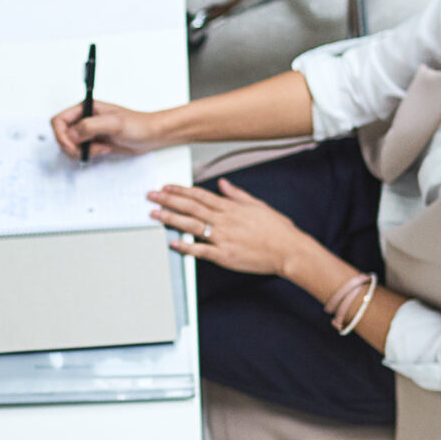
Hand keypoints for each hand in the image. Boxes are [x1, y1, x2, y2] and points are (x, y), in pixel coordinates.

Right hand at [49, 97, 175, 161]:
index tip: (71, 145)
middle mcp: (84, 118)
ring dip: (81, 151)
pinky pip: (80, 151)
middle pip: (62, 134)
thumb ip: (91, 126)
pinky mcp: (94, 142)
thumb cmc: (138, 124)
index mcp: (85, 108)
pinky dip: (88, 155)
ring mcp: (88, 131)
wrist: (151, 135)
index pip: (59, 120)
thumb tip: (71, 134)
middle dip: (72, 146)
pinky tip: (102, 150)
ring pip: (69, 145)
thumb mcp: (115, 123)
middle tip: (88, 149)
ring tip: (99, 149)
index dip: (61, 134)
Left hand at [149, 177, 313, 276]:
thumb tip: (224, 184)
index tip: (165, 187)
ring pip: (191, 225)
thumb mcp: (258, 205)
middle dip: (168, 200)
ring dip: (171, 218)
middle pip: (190, 207)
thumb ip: (237, 195)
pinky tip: (172, 242)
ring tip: (155, 214)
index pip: (199, 195)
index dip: (180, 190)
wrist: (289, 250)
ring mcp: (223, 238)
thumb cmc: (277, 230)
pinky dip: (186, 246)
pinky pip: (201, 250)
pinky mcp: (224, 255)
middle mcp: (224, 220)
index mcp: (231, 208)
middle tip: (151, 196)